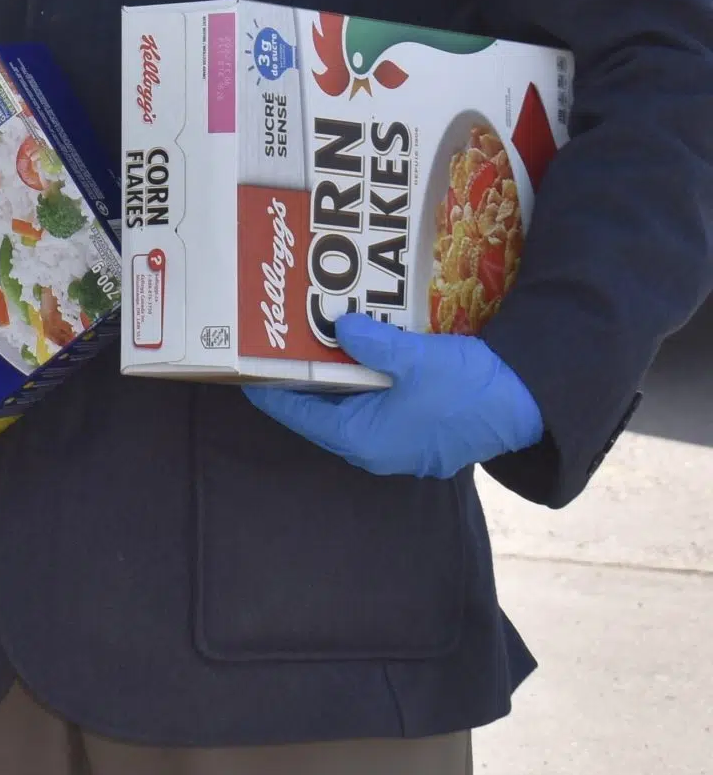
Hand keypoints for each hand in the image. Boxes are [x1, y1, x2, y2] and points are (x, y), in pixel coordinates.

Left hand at [245, 315, 543, 478]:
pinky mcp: (416, 428)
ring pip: (347, 404)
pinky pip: (373, 401)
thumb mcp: (413, 359)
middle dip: (299, 374)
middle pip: (318, 409)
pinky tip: (355, 346)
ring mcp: (397, 440)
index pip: (296, 414)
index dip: (268, 386)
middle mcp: (375, 447)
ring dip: (332, 373)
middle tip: (276, 337)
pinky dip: (360, 376)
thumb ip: (369, 344)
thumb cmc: (468, 389)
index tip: (245, 359)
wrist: (528, 403)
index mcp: (364, 440)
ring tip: (309, 336)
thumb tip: (337, 327)